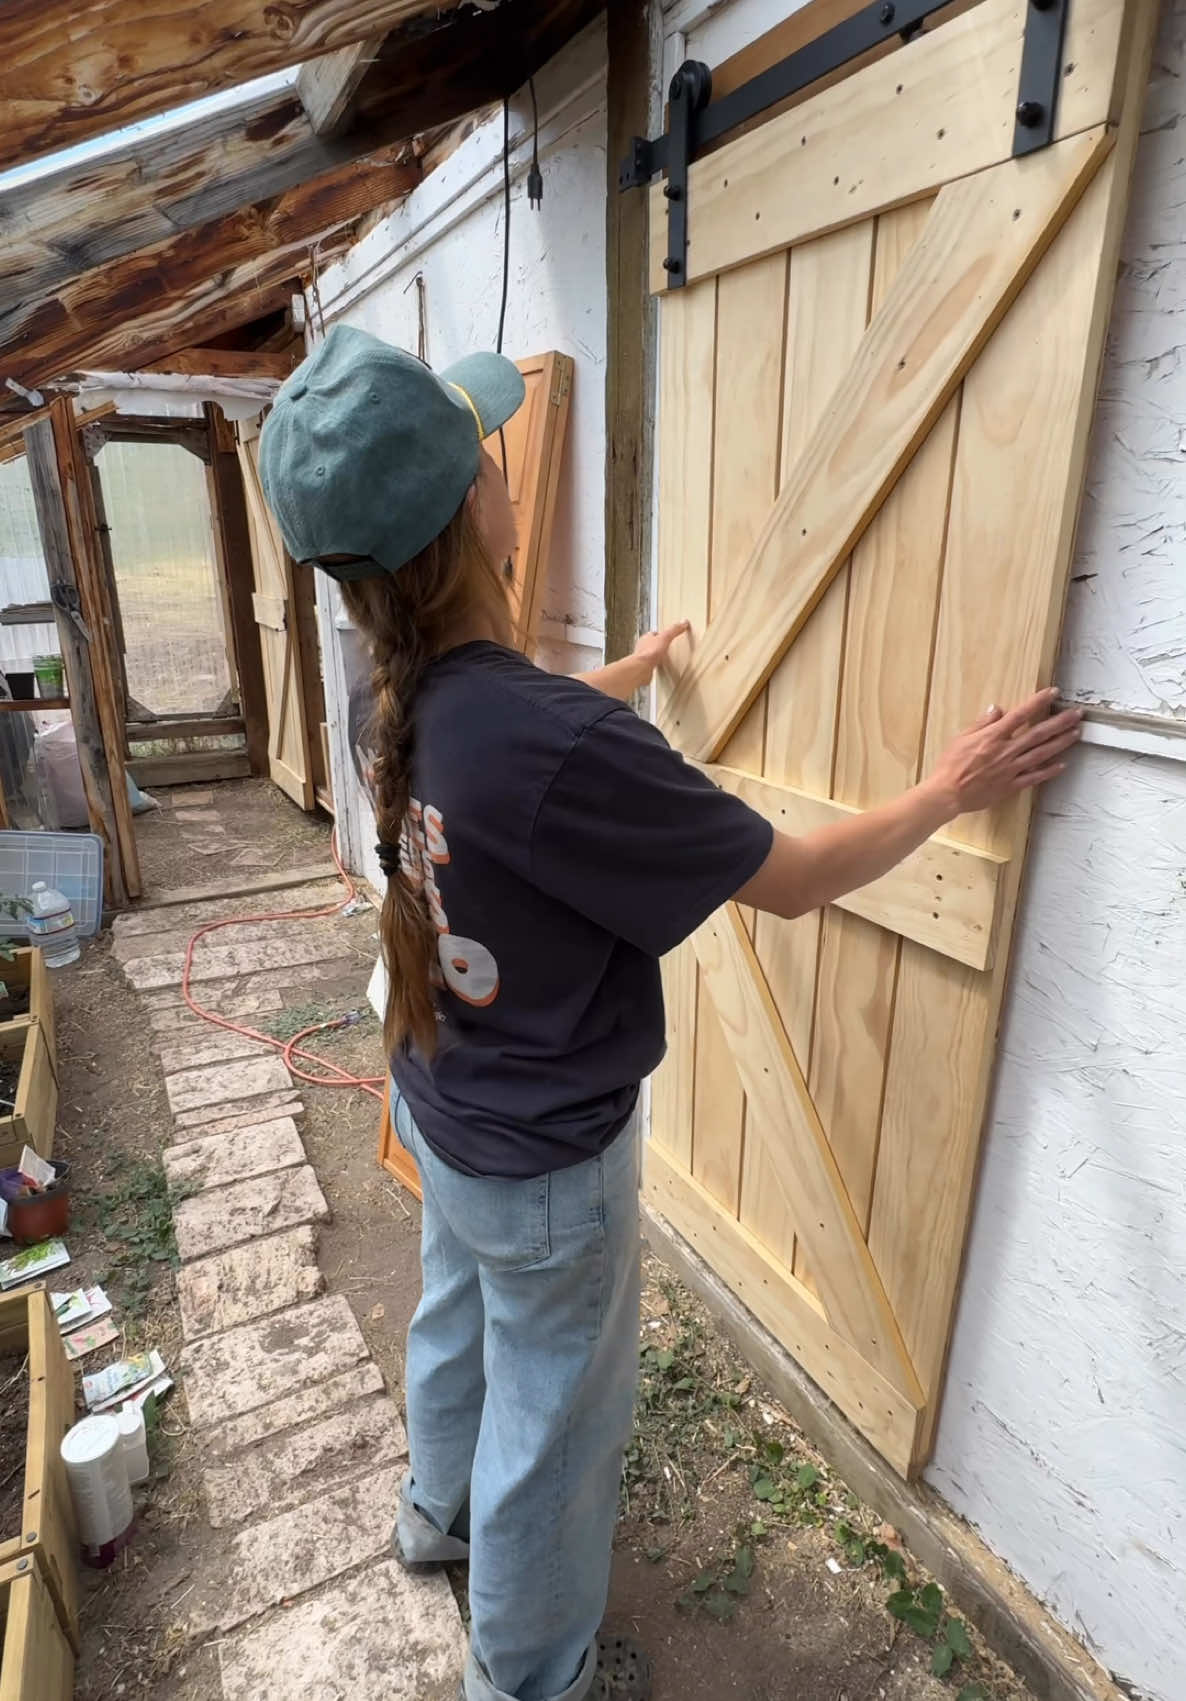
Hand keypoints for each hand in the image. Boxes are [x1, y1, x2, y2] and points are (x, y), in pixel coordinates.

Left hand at [632, 620, 690, 679]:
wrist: (642, 668)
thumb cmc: (649, 652)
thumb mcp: (665, 637)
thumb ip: (674, 630)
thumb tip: (683, 622)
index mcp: (646, 638)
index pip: (654, 633)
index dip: (660, 634)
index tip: (666, 634)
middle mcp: (643, 647)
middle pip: (650, 643)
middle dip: (657, 645)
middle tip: (663, 645)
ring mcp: (643, 657)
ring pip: (649, 654)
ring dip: (655, 655)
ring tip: (662, 656)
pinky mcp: (644, 667)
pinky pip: (650, 665)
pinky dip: (654, 665)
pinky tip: (658, 666)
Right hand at [924, 688, 1082, 819]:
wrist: (948, 793)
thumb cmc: (950, 765)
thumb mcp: (961, 737)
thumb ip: (982, 723)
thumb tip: (999, 709)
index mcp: (993, 737)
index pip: (1020, 715)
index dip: (1038, 702)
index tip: (1053, 693)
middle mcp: (1006, 751)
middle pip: (1038, 733)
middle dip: (1059, 722)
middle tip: (1076, 714)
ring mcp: (1011, 769)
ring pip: (1041, 753)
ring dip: (1061, 743)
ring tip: (1076, 733)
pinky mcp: (1011, 785)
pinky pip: (1034, 777)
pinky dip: (1049, 771)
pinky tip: (1062, 764)